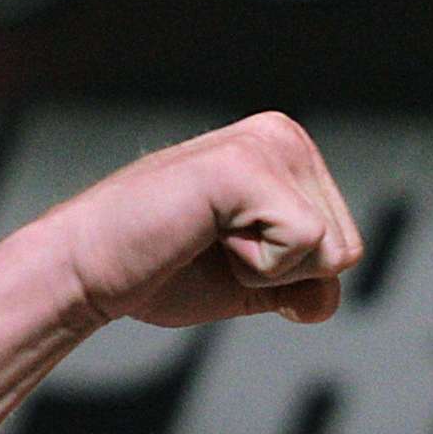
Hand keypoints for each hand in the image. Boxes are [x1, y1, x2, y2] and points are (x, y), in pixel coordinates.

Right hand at [42, 113, 364, 328]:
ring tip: (208, 240)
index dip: (288, 278)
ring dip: (267, 271)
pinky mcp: (247, 166)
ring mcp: (267, 143)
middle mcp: (284, 134)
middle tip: (213, 250)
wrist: (86, 272)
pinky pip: (304, 246)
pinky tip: (205, 237)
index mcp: (289, 152)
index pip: (345, 247)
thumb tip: (327, 299)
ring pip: (330, 251)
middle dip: (283, 276)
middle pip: (345, 250)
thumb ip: (304, 283)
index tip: (225, 254)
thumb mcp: (253, 281)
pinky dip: (257, 268)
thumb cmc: (160, 272)